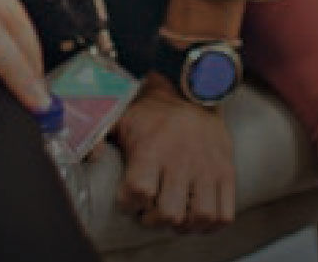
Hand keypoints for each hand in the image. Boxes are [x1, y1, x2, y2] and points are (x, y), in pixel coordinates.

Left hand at [114, 73, 234, 231]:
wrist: (193, 92)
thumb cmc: (152, 111)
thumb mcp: (120, 115)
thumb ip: (99, 134)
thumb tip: (92, 157)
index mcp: (151, 146)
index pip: (138, 191)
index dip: (129, 203)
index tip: (127, 199)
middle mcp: (181, 159)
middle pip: (169, 213)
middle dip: (154, 219)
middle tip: (149, 212)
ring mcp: (207, 168)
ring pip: (199, 218)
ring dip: (184, 225)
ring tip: (173, 215)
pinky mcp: (226, 173)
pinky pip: (224, 215)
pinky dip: (210, 225)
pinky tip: (195, 215)